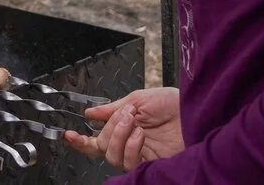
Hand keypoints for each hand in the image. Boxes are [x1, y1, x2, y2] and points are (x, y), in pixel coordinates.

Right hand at [64, 87, 183, 171]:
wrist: (194, 112)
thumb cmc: (172, 103)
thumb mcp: (137, 99)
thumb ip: (112, 108)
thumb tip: (90, 112)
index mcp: (125, 126)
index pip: (98, 139)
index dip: (81, 140)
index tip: (69, 135)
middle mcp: (130, 142)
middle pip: (102, 147)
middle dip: (109, 129)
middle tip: (125, 116)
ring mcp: (139, 153)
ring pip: (112, 156)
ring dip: (118, 137)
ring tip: (133, 123)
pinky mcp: (150, 164)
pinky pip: (129, 162)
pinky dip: (131, 146)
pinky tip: (139, 135)